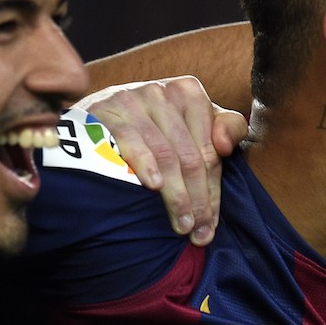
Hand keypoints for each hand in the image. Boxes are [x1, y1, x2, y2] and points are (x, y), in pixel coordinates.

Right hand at [82, 76, 246, 245]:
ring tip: (180, 225)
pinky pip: (130, 141)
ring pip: (165, 155)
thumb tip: (226, 146)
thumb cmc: (155, 125)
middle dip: (197, 200)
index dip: (213, 191)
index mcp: (189, 92)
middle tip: (198, 232)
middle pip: (190, 157)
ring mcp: (133, 99)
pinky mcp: (106, 111)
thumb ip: (225, 127)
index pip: (209, 151)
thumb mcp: (194, 121)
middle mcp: (163, 91)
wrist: (99, 115)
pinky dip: (145, 164)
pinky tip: (154, 186)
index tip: (210, 224)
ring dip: (175, 195)